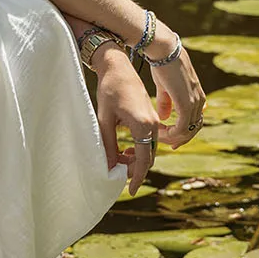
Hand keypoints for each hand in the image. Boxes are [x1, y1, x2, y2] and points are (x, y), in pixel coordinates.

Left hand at [92, 46, 167, 194]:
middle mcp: (154, 123)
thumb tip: (109, 167)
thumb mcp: (104, 120)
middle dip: (135, 169)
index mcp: (144, 125)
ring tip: (117, 161)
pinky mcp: (151, 115)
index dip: (136, 177)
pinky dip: (138, 148)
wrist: (118, 66)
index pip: (144, 159)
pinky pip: (148, 139)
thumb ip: (108, 145)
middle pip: (149, 156)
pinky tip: (123, 150)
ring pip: (149, 148)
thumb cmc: (109, 90)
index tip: (129, 190)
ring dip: (136, 159)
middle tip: (117, 176)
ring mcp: (154, 119)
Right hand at [147, 41, 205, 147]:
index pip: (195, 122)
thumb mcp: (165, 87)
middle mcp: (200, 101)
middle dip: (179, 139)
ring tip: (158, 136)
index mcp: (197, 97)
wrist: (165, 50)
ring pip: (188, 131)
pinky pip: (183, 127)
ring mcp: (195, 102)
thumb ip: (166, 103)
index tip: (169, 139)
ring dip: (173, 137)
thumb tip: (164, 118)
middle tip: (165, 144)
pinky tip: (160, 132)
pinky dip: (172, 133)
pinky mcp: (187, 103)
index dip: (183, 133)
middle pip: (194, 129)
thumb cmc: (163, 64)